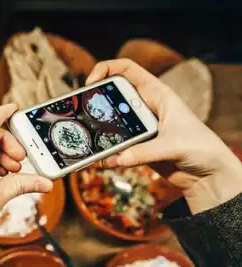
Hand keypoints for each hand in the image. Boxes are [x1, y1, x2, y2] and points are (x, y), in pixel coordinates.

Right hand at [86, 59, 241, 213]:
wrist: (208, 174)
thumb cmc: (201, 149)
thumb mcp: (173, 146)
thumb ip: (143, 152)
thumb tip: (116, 158)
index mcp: (157, 94)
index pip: (128, 70)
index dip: (106, 69)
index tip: (90, 83)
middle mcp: (145, 108)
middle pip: (112, 97)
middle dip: (95, 105)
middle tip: (82, 115)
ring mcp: (139, 128)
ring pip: (110, 124)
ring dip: (99, 134)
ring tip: (91, 143)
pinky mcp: (136, 147)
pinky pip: (115, 147)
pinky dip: (108, 154)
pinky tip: (107, 161)